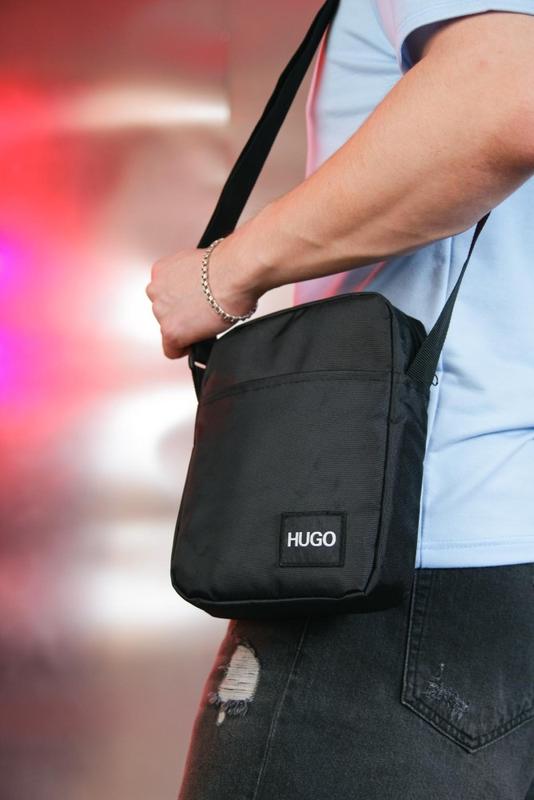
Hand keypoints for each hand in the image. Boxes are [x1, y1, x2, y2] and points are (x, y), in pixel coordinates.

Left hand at [145, 235, 260, 358]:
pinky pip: (171, 350)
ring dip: (183, 328)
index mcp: (160, 270)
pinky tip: (197, 340)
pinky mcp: (171, 332)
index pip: (162, 292)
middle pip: (164, 311)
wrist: (234, 274)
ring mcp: (161, 312)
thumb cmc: (226, 266)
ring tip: (205, 322)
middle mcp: (156, 290)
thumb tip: (199, 288)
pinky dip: (183, 349)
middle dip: (181, 313)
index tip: (191, 302)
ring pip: (168, 328)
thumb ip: (191, 277)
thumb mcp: (199, 264)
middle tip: (201, 312)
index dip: (180, 300)